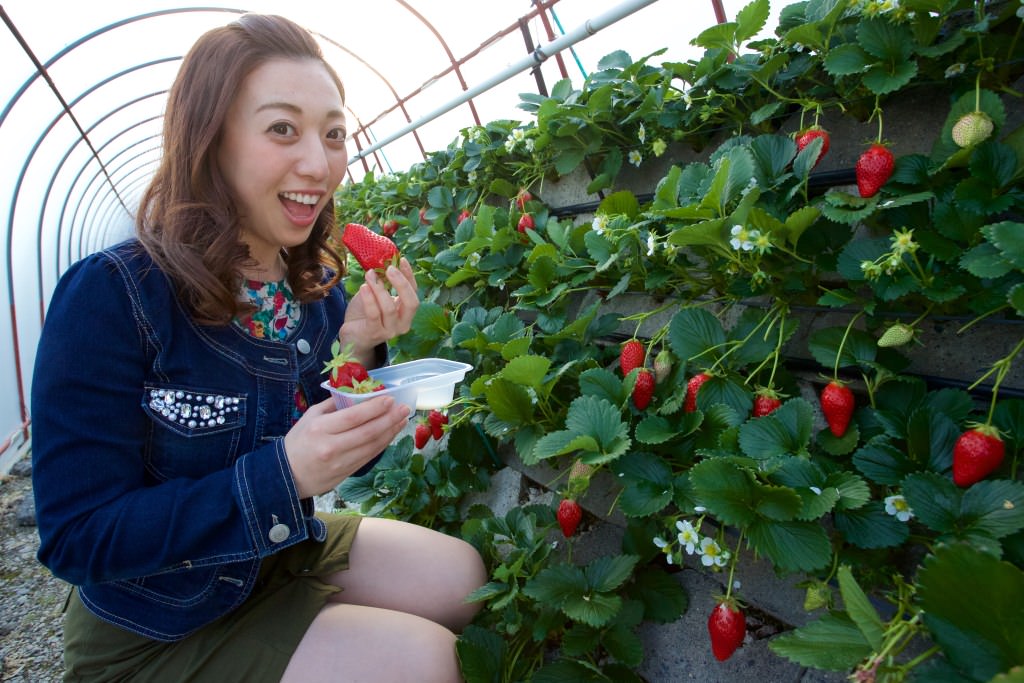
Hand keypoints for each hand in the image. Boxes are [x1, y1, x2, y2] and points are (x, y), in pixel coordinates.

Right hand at [284, 395, 409, 497]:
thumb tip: (358, 394)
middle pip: (368, 432)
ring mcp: (340, 462)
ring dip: (391, 432)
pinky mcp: (346, 473)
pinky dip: (383, 444)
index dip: (375, 408)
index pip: (353, 417)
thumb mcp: (310, 417)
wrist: (286, 475)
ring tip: (402, 420)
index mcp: (320, 428)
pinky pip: (370, 456)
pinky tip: (391, 434)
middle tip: (404, 408)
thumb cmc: (298, 441)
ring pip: (372, 446)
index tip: (390, 399)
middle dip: (389, 419)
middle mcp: (332, 446)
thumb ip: (333, 405)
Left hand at [339, 258, 418, 365]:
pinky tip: (364, 287)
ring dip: (379, 288)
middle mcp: (403, 324)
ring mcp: (390, 331)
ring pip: (389, 308)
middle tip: (389, 268)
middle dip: (401, 283)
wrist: (353, 336)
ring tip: (369, 275)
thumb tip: (382, 261)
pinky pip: (374, 314)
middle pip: (411, 303)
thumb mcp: (377, 296)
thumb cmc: (366, 314)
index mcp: (407, 313)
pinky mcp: (374, 333)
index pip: (414, 292)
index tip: (401, 260)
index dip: (409, 276)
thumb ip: (383, 283)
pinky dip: (369, 299)